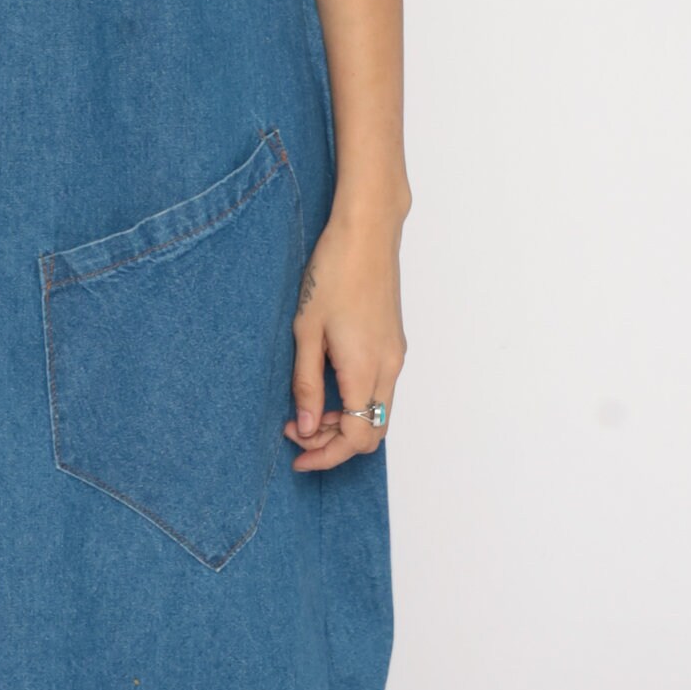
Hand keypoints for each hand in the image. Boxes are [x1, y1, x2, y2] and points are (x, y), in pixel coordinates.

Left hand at [285, 201, 406, 470]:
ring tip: (304, 409)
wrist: (366, 233)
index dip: (326, 455)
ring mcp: (395, 355)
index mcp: (367, 369)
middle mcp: (390, 367)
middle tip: (295, 433)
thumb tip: (306, 427)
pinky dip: (354, 402)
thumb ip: (307, 385)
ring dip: (343, 422)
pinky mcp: (393, 343)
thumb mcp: (306, 332)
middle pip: (372, 433)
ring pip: (377, 412)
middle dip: (334, 444)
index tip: (297, 456)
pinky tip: (325, 386)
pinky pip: (379, 390)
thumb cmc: (333, 272)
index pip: (356, 438)